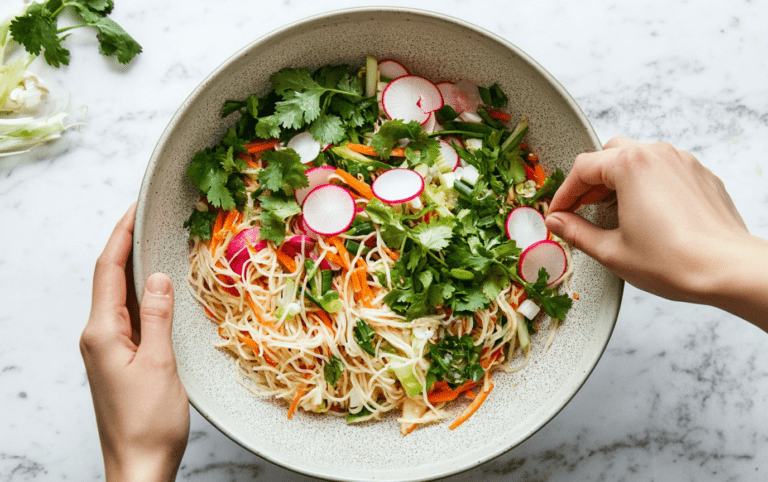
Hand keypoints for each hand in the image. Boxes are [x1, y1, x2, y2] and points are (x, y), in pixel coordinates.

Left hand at [80, 204, 189, 481]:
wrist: (138, 465)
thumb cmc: (149, 422)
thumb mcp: (160, 364)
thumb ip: (158, 317)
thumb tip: (159, 277)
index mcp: (102, 332)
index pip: (108, 270)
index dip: (121, 235)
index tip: (135, 208)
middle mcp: (98, 336)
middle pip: (109, 278)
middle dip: (126, 244)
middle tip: (149, 217)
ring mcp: (107, 348)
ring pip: (119, 296)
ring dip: (134, 268)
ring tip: (156, 243)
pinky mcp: (119, 359)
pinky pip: (128, 316)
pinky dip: (142, 294)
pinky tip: (158, 289)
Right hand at [545, 136, 767, 326]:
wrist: (727, 270)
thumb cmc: (675, 261)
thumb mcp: (611, 251)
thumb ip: (576, 232)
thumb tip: (557, 222)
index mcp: (631, 166)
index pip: (583, 168)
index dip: (564, 192)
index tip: (559, 211)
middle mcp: (658, 155)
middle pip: (610, 154)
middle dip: (591, 180)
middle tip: (582, 208)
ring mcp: (683, 162)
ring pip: (638, 157)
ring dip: (619, 179)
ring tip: (613, 211)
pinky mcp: (700, 175)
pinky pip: (664, 169)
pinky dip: (646, 183)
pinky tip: (645, 213)